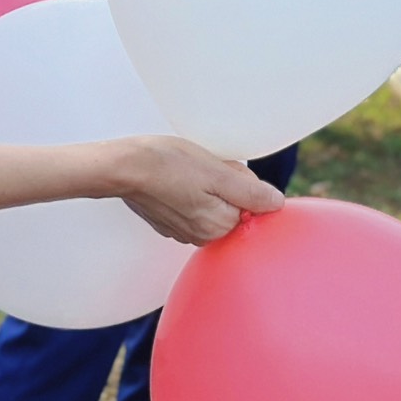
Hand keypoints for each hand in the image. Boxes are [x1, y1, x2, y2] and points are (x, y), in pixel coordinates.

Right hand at [114, 138, 283, 244]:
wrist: (124, 165)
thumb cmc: (169, 163)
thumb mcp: (217, 172)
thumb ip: (251, 192)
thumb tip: (277, 204)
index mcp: (218, 227)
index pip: (251, 203)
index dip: (241, 180)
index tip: (221, 171)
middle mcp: (202, 237)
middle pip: (232, 206)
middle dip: (225, 184)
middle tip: (203, 168)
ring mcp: (183, 231)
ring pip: (213, 204)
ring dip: (207, 187)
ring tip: (186, 173)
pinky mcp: (169, 223)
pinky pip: (193, 206)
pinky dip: (190, 192)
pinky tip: (176, 180)